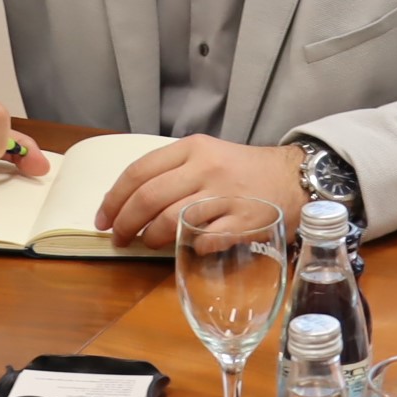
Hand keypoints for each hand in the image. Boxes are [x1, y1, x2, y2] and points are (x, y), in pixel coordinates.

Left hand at [96, 136, 309, 250]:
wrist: (292, 179)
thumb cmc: (242, 170)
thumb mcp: (206, 155)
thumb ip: (171, 172)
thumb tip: (126, 201)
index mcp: (192, 148)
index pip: (139, 172)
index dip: (114, 199)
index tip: (103, 219)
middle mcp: (207, 169)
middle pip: (149, 199)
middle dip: (125, 223)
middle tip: (118, 238)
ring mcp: (226, 196)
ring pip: (170, 222)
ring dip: (150, 238)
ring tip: (147, 243)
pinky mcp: (243, 222)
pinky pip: (203, 241)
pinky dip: (188, 247)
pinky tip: (186, 247)